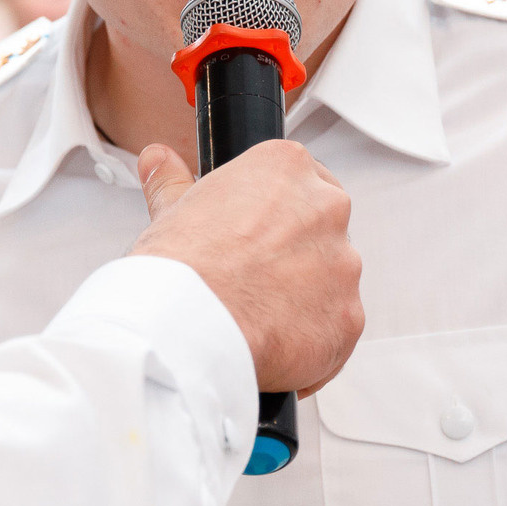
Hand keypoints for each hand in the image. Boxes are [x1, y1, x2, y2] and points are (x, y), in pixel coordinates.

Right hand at [128, 141, 361, 395]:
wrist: (188, 328)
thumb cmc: (181, 269)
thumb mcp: (168, 212)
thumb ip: (173, 182)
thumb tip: (159, 163)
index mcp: (286, 169)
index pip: (296, 180)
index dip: (272, 212)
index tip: (252, 233)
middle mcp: (325, 209)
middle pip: (319, 229)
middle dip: (292, 253)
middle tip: (250, 275)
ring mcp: (343, 265)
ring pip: (331, 281)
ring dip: (302, 297)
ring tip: (254, 314)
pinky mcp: (348, 317)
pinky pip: (335, 327)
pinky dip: (310, 339)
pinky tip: (271, 342)